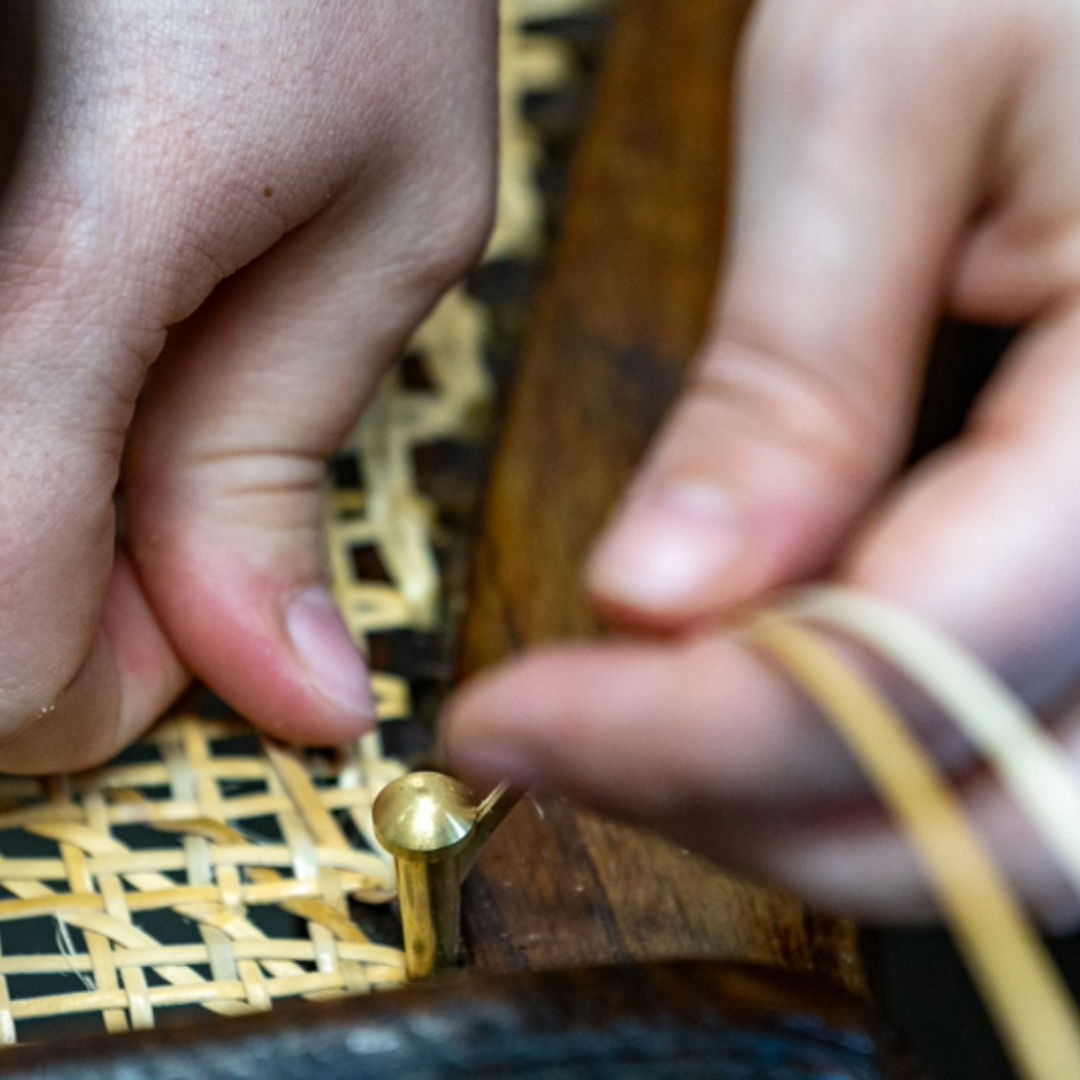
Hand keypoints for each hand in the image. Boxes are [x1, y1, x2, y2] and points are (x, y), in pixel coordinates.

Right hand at [0, 0, 495, 770]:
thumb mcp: (389, 217)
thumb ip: (281, 459)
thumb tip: (293, 693)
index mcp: (66, 253)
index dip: (79, 698)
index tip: (181, 658)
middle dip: (38, 622)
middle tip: (158, 550)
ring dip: (16, 533)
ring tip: (125, 448)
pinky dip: (17, 439)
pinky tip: (77, 380)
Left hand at [444, 0, 1079, 924]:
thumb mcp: (882, 96)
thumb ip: (786, 375)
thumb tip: (661, 597)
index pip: (914, 665)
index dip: (685, 732)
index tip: (505, 719)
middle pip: (990, 812)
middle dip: (740, 804)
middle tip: (557, 738)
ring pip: (1015, 810)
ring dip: (802, 800)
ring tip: (631, 712)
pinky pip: (1016, 725)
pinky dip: (865, 743)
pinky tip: (750, 661)